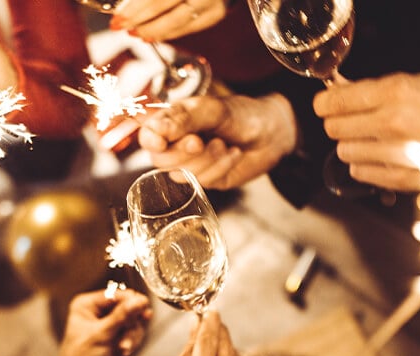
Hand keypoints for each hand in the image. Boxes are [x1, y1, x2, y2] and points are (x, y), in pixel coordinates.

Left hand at [44, 289, 151, 355]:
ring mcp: (111, 324)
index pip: (115, 295)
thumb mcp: (101, 334)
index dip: (130, 302)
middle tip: (127, 336)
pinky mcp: (119, 337)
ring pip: (134, 321)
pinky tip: (123, 352)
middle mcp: (99, 312)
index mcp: (87, 305)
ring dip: (131, 336)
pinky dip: (132, 342)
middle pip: (128, 306)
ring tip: (122, 348)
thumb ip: (122, 316)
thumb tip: (140, 300)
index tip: (142, 308)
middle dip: (130, 324)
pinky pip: (135, 332)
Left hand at [110, 0, 228, 40]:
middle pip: (164, 3)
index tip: (118, 15)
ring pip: (177, 21)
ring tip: (134, 32)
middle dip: (137, 18)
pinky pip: (190, 27)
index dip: (134, 6)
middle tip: (119, 25)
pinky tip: (153, 34)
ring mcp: (213, 1)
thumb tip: (128, 4)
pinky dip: (169, 33)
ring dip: (152, 29)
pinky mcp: (217, 13)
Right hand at [138, 93, 297, 189]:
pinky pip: (202, 181)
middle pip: (160, 159)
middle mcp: (177, 143)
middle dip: (182, 152)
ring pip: (180, 173)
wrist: (272, 133)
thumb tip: (155, 130)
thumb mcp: (213, 110)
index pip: (147, 134)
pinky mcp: (207, 180)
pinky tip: (232, 155)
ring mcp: (191, 164)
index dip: (149, 139)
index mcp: (173, 121)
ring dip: (206, 160)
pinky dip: (220, 167)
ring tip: (224, 144)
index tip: (159, 141)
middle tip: (201, 141)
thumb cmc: (242, 114)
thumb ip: (184, 119)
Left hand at [313, 72, 419, 191]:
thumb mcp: (412, 83)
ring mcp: (397, 154)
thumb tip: (335, 93)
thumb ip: (372, 89)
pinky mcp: (401, 179)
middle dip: (338, 124)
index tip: (325, 104)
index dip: (325, 103)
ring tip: (371, 140)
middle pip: (334, 128)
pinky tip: (378, 157)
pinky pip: (360, 173)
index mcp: (396, 94)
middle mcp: (394, 124)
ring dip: (352, 146)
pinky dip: (363, 166)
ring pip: (344, 153)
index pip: (336, 102)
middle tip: (351, 122)